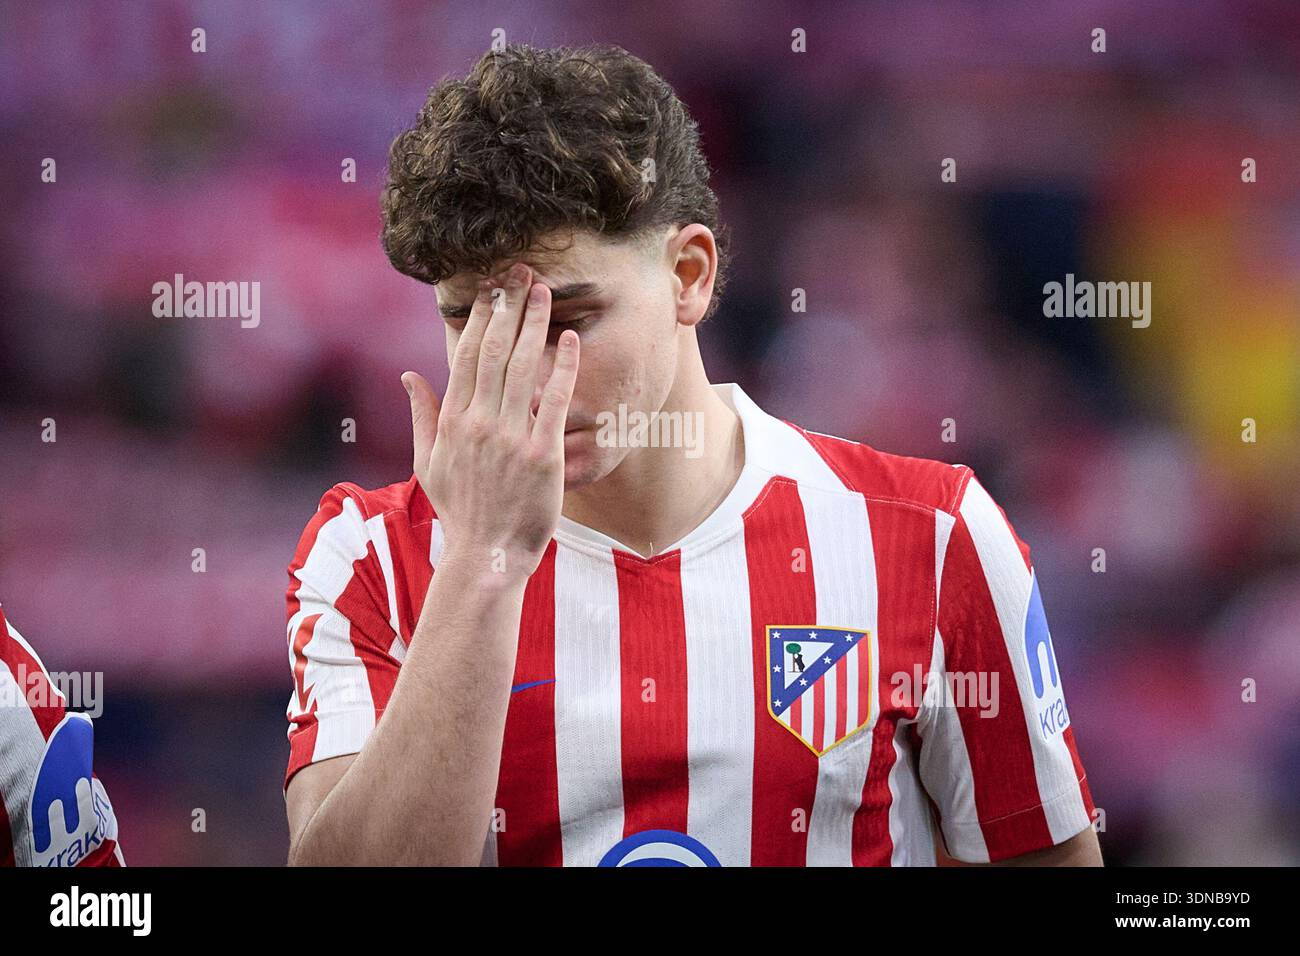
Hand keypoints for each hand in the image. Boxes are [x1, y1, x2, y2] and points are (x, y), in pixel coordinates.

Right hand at [402, 263, 579, 580]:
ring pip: (522, 367)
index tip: (491, 288)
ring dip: (535, 324)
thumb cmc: (462, 511)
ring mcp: (510, 437)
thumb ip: (422, 415)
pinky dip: (562, 367)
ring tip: (545, 290)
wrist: (487, 556)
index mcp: (453, 421)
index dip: (480, 317)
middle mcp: (478, 422)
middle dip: (508, 306)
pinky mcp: (541, 454)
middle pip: (494, 350)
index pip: (466, 355)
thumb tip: (409, 375)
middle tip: (521, 272)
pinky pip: (554, 401)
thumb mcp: (430, 463)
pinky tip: (571, 339)